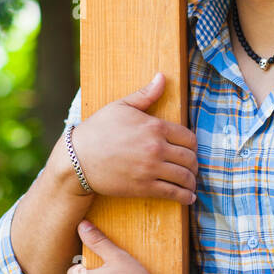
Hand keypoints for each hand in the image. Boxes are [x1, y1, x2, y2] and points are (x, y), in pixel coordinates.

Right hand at [67, 72, 197, 205]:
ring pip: (184, 176)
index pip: (188, 137)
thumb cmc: (98, 129)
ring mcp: (151, 169)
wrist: (78, 159)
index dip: (193, 145)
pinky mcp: (144, 187)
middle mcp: (156, 147)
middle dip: (194, 164)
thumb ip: (146, 94)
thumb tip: (162, 77)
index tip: (191, 150)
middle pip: (190, 158)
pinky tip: (188, 197)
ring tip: (192, 183)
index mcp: (154, 126)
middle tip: (193, 167)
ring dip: (192, 181)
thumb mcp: (121, 106)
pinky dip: (185, 196)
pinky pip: (172, 193)